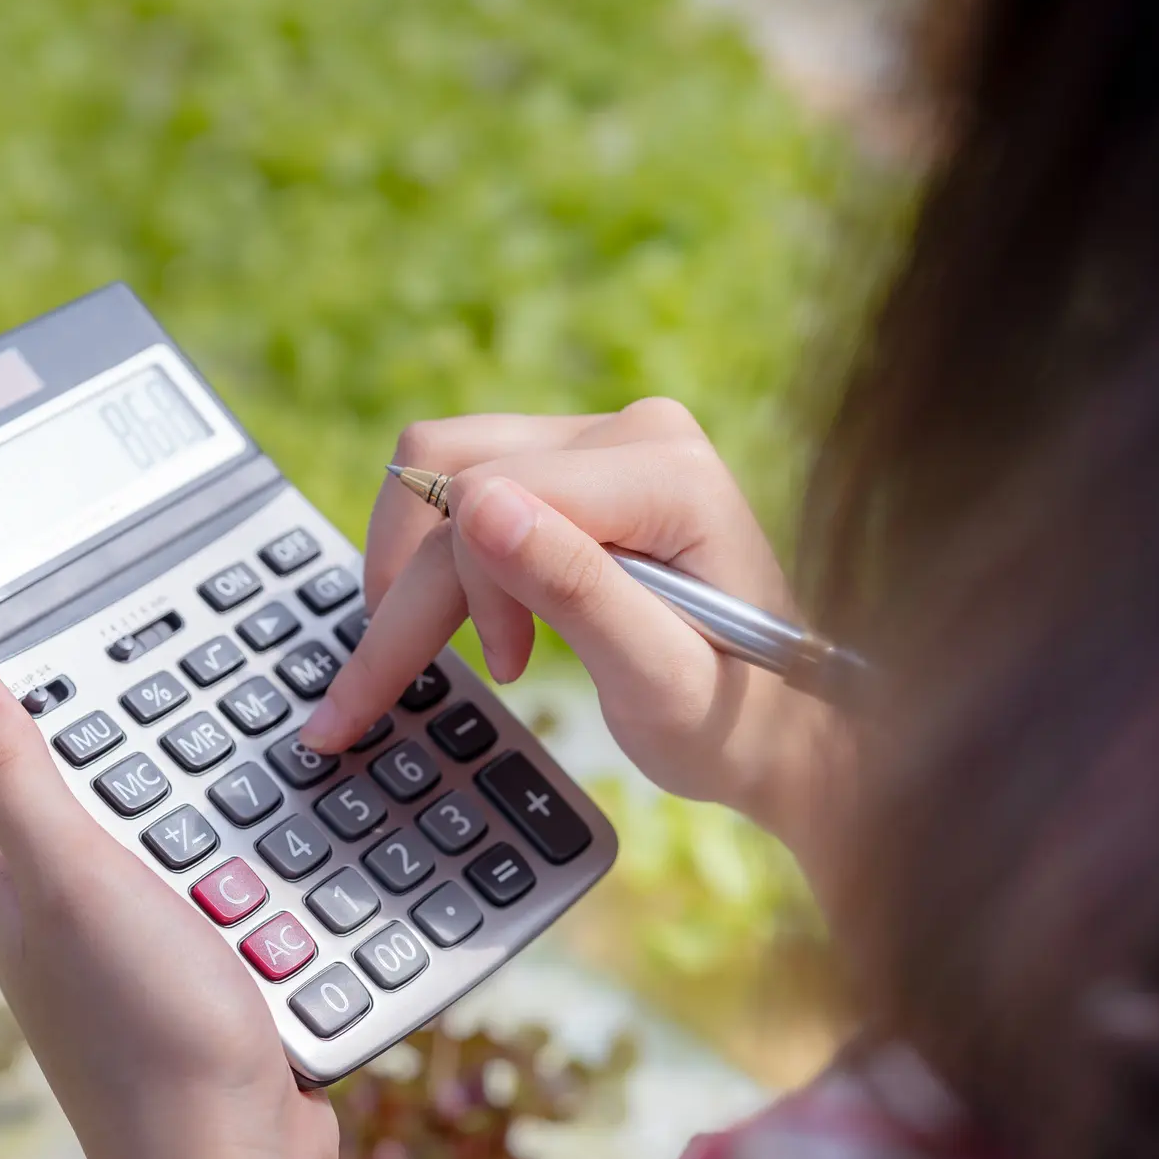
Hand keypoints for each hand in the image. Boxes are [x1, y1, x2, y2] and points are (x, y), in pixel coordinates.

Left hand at [0, 665, 365, 1158]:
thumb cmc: (146, 1029)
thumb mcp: (73, 878)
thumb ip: (16, 779)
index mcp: (14, 887)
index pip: (29, 761)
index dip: (75, 701)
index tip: (134, 643)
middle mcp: (64, 925)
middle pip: (120, 801)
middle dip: (173, 767)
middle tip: (230, 706)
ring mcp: (136, 964)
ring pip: (191, 854)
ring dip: (233, 829)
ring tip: (278, 781)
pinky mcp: (205, 997)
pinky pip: (242, 911)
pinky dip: (270, 891)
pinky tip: (302, 872)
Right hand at [299, 400, 832, 849]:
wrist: (781, 726)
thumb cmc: (732, 719)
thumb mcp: (657, 681)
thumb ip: (574, 589)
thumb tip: (477, 506)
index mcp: (668, 471)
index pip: (491, 494)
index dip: (440, 596)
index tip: (428, 686)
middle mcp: (634, 432)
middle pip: (454, 472)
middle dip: (405, 589)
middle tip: (377, 693)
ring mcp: (604, 442)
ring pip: (441, 469)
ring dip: (416, 570)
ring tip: (441, 657)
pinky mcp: (577, 466)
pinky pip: (464, 483)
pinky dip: (440, 561)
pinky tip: (470, 628)